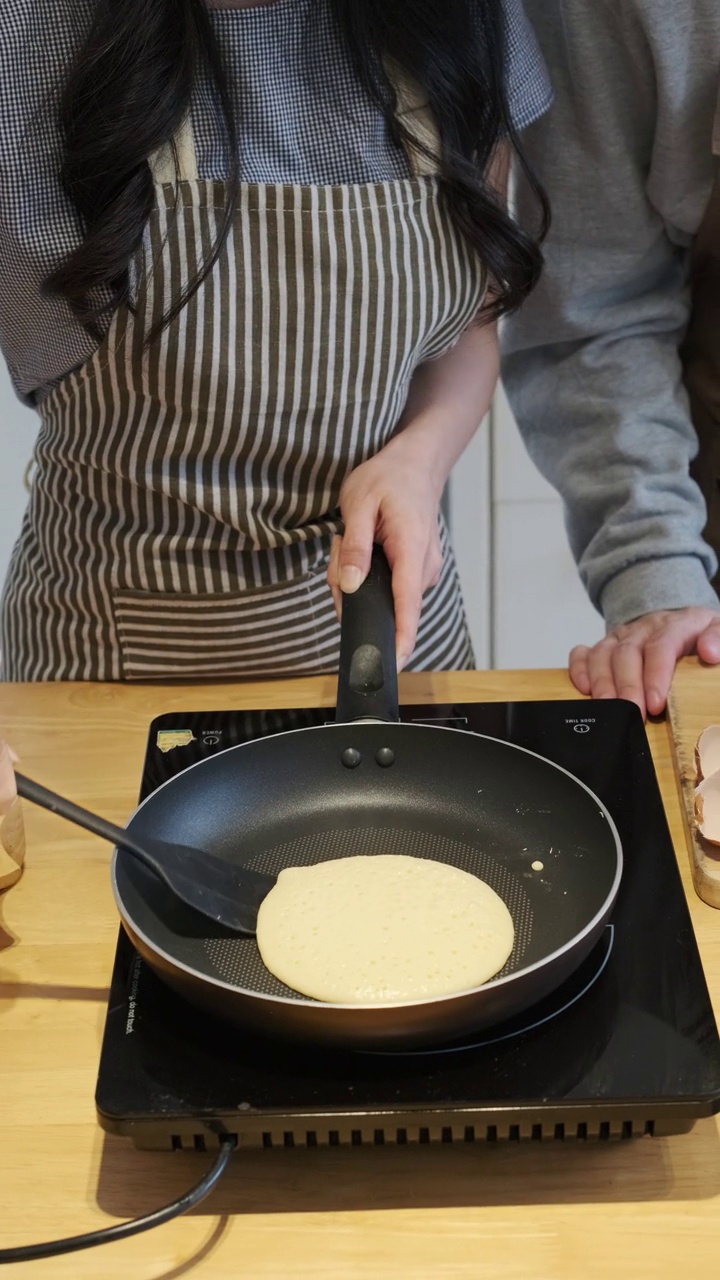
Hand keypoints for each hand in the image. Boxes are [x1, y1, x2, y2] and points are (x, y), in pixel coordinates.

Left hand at [327, 442, 443, 669]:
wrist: (417, 463)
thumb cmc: (389, 478)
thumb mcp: (358, 504)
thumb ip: (353, 547)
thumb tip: (351, 585)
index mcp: (411, 551)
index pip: (407, 606)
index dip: (400, 639)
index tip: (392, 664)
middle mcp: (424, 568)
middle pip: (384, 604)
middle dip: (351, 590)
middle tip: (340, 549)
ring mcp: (423, 572)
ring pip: (381, 596)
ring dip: (357, 578)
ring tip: (353, 540)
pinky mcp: (416, 572)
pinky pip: (386, 587)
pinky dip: (368, 573)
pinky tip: (364, 547)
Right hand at [569, 607, 719, 717]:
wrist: (682, 622)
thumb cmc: (700, 637)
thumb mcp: (717, 632)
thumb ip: (718, 638)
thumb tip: (711, 653)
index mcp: (676, 624)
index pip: (661, 645)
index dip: (656, 675)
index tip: (657, 704)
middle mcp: (644, 627)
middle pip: (627, 653)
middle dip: (628, 686)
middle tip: (632, 714)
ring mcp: (621, 636)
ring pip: (603, 654)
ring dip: (603, 683)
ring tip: (608, 710)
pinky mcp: (605, 645)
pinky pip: (583, 653)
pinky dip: (579, 670)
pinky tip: (584, 689)